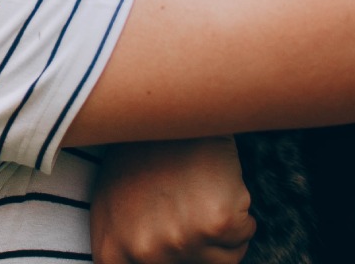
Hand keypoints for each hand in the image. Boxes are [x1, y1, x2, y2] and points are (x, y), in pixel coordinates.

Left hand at [91, 137, 255, 263]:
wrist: (167, 106)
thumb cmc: (141, 150)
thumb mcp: (110, 201)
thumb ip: (124, 244)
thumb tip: (146, 260)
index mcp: (113, 252)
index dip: (178, 257)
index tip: (183, 231)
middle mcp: (143, 254)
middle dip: (200, 243)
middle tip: (191, 206)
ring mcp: (178, 241)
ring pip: (224, 259)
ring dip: (223, 229)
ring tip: (202, 190)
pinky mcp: (214, 224)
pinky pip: (244, 233)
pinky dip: (241, 210)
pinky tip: (218, 180)